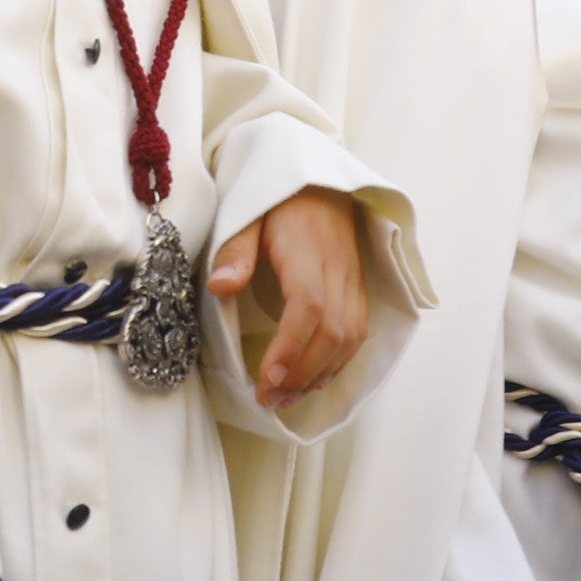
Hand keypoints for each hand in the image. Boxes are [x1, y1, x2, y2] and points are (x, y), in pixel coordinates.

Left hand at [211, 186, 373, 408]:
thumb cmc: (278, 199)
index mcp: (307, 250)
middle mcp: (338, 269)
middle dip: (301, 373)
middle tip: (269, 399)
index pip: (308, 305)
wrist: (322, 181)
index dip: (291, 346)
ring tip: (286, 399)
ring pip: (349, 338)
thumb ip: (236, 250)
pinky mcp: (360, 289)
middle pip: (332, 331)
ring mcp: (353, 281)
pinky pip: (358, 334)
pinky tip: (312, 380)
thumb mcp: (248, 213)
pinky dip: (337, 363)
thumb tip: (221, 286)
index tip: (267, 377)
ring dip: (320, 374)